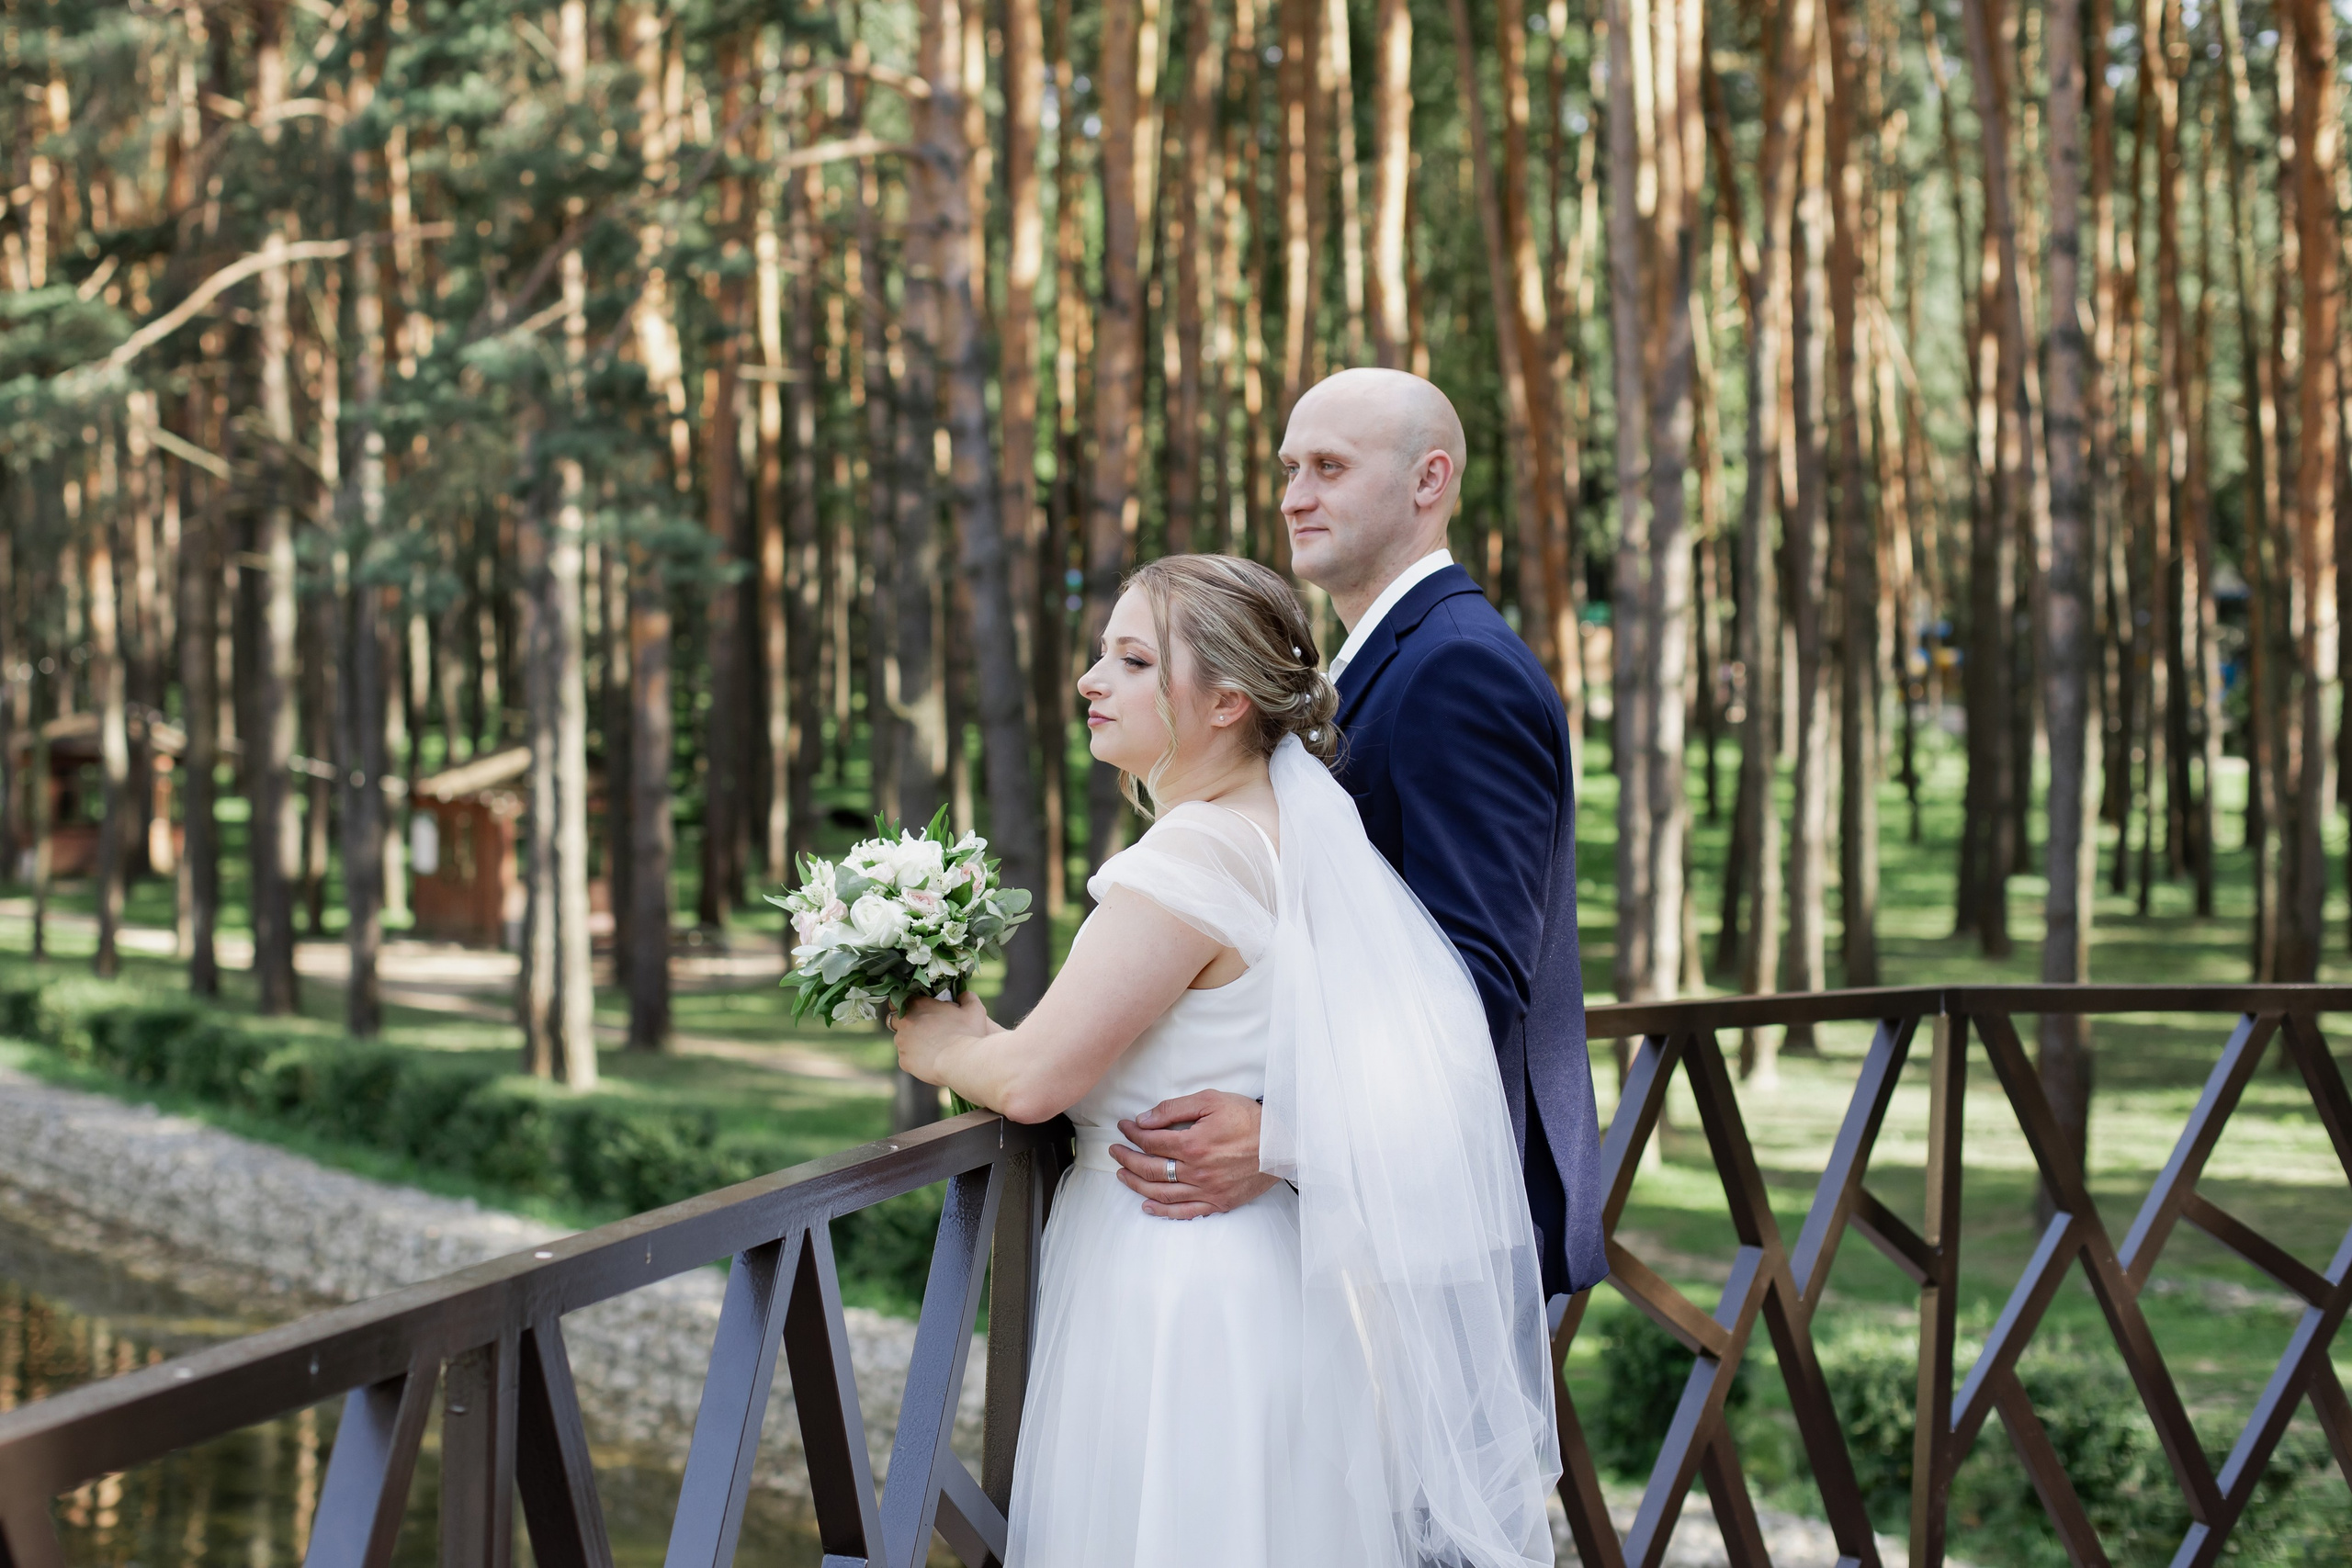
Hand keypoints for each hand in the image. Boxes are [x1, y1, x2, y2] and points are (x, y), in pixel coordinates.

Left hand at [891, 991, 992, 1085]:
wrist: (963, 1061)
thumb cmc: (968, 1033)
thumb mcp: (974, 1010)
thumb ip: (967, 997)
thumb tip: (964, 994)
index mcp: (917, 1005)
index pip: (899, 999)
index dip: (907, 1004)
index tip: (916, 1009)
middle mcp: (905, 1022)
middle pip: (894, 1020)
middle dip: (905, 1023)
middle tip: (921, 1029)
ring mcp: (902, 1042)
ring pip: (901, 1040)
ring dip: (910, 1041)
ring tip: (929, 1047)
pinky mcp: (904, 1061)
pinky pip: (906, 1058)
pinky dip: (914, 1059)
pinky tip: (929, 1060)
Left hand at [1112, 1090, 1279, 1219]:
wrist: (1283, 1144)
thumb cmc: (1249, 1119)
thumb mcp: (1212, 1100)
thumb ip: (1175, 1108)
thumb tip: (1144, 1119)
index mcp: (1193, 1144)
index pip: (1151, 1141)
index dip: (1132, 1133)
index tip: (1124, 1126)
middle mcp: (1197, 1171)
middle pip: (1150, 1168)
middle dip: (1126, 1158)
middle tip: (1114, 1151)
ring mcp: (1207, 1190)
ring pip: (1162, 1192)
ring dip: (1136, 1183)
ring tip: (1122, 1175)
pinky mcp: (1218, 1202)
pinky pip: (1185, 1212)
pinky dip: (1163, 1211)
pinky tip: (1147, 1205)